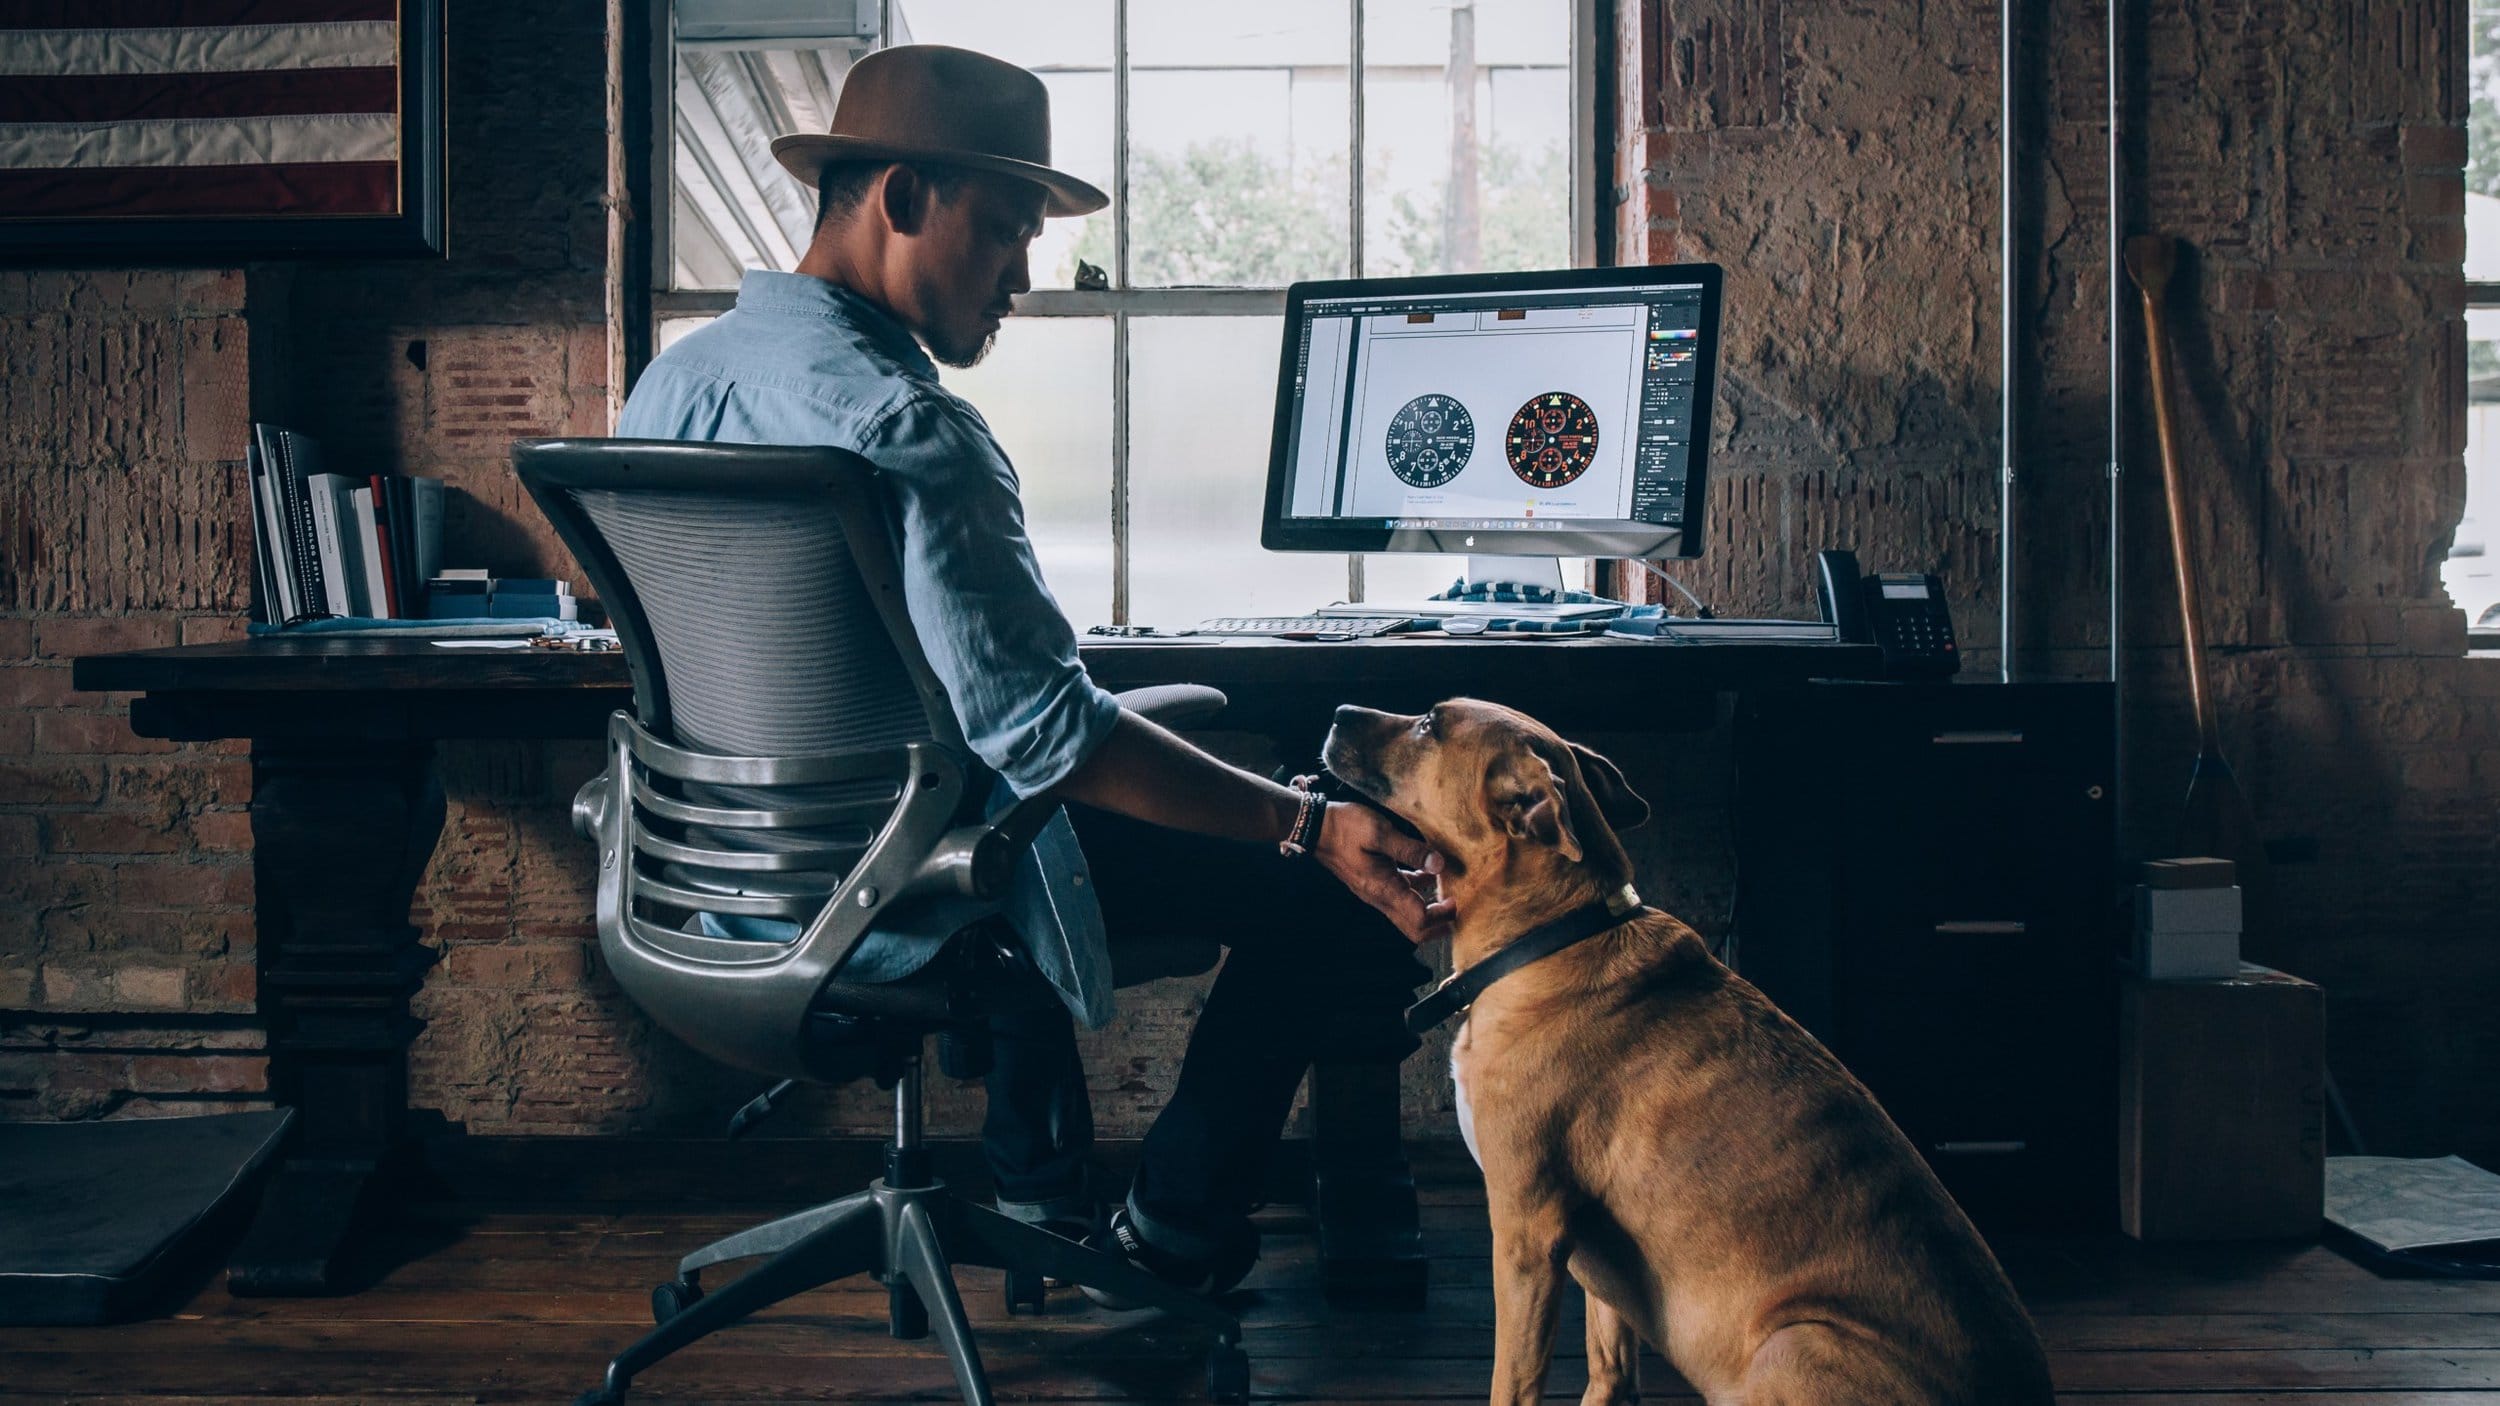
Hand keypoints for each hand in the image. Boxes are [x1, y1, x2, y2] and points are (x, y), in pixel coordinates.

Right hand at [1313, 801, 1456, 944]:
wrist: (1317, 828)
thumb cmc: (1346, 828)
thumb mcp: (1380, 833)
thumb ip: (1411, 850)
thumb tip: (1439, 864)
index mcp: (1384, 889)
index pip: (1419, 920)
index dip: (1441, 915)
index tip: (1455, 899)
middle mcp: (1380, 898)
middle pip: (1414, 929)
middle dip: (1438, 925)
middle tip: (1455, 908)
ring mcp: (1375, 893)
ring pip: (1407, 916)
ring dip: (1428, 910)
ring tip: (1446, 892)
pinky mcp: (1373, 884)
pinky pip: (1399, 898)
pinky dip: (1416, 893)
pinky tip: (1426, 874)